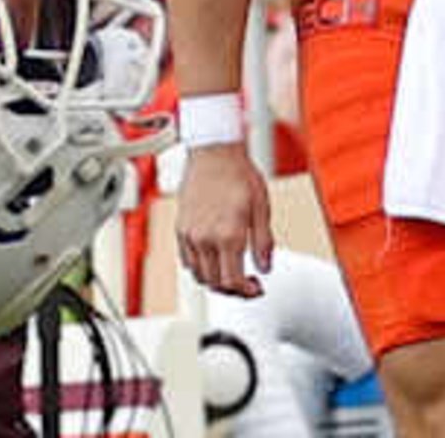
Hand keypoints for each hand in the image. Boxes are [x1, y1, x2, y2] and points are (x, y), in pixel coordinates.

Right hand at [175, 143, 276, 297]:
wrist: (213, 152)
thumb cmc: (238, 174)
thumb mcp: (262, 208)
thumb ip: (263, 243)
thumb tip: (265, 267)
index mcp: (228, 235)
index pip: (232, 282)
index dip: (246, 292)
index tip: (256, 287)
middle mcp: (204, 238)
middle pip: (214, 283)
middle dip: (233, 290)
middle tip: (247, 283)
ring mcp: (189, 233)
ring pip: (198, 275)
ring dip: (215, 281)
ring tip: (230, 272)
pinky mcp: (180, 227)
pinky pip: (186, 260)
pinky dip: (200, 267)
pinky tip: (214, 258)